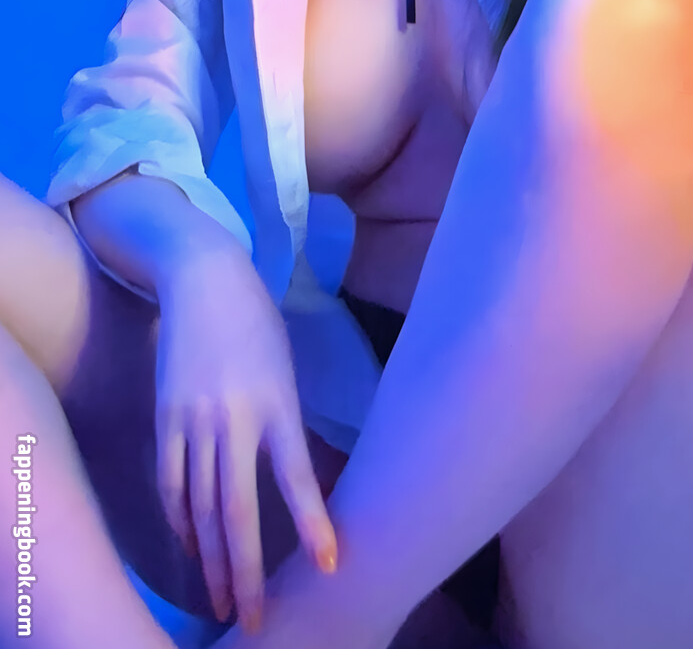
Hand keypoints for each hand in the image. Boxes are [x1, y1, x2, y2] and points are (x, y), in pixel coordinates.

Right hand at [154, 244, 337, 633]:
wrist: (203, 276)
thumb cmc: (256, 323)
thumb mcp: (284, 370)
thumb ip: (285, 426)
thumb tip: (295, 486)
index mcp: (276, 401)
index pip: (296, 474)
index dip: (312, 522)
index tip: (329, 564)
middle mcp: (232, 416)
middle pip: (235, 509)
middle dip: (246, 570)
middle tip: (255, 616)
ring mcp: (192, 419)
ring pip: (199, 508)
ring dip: (210, 560)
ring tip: (223, 599)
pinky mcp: (164, 417)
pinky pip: (170, 484)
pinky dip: (180, 522)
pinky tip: (190, 547)